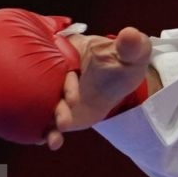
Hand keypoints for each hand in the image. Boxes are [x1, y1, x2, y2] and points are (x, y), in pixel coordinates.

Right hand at [47, 27, 155, 150]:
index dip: (61, 64)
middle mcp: (56, 73)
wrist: (122, 85)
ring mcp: (56, 94)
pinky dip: (49, 133)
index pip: (56, 55)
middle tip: (72, 102)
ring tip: (63, 125)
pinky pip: (50, 124)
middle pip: (46, 82)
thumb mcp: (132, 53)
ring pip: (44, 105)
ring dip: (50, 116)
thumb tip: (131, 34)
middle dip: (56, 93)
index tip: (72, 74)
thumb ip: (132, 45)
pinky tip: (52, 142)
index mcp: (69, 51)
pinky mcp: (60, 113)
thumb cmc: (124, 63)